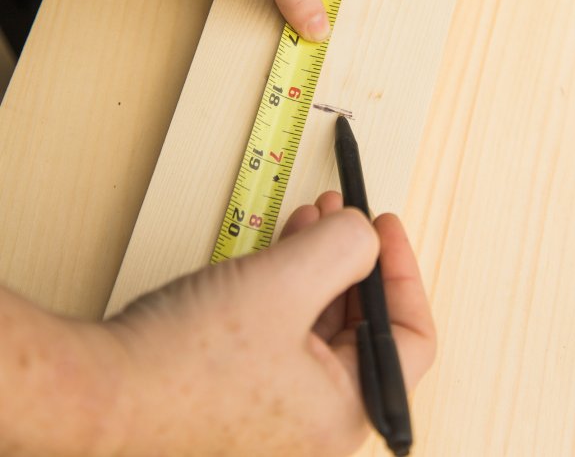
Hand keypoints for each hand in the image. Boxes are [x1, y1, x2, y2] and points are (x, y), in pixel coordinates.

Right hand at [104, 192, 435, 456]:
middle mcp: (318, 422)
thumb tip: (365, 233)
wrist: (103, 390)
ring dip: (320, 263)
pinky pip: (287, 330)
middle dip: (354, 258)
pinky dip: (290, 284)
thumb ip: (344, 248)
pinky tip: (281, 248)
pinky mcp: (246, 390)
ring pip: (323, 323)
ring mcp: (280, 409)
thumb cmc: (185, 360)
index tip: (387, 226)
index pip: (410, 339)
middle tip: (344, 213)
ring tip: (310, 218)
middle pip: (364, 325)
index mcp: (344, 413)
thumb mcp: (284, 283)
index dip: (404, 270)